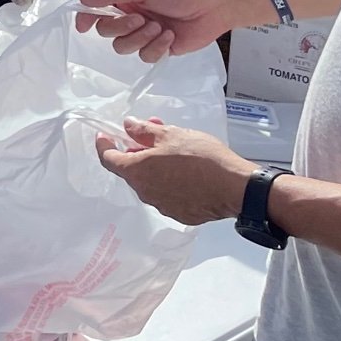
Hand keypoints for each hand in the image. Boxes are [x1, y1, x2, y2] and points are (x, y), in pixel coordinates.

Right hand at [76, 0, 254, 59]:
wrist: (214, 3)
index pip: (97, 11)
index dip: (87, 18)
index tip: (83, 25)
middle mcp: (132, 17)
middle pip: (107, 31)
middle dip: (121, 27)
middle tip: (140, 19)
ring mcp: (145, 34)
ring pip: (124, 47)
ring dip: (140, 38)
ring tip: (159, 27)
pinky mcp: (160, 49)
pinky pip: (145, 56)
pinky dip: (157, 46)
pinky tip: (170, 36)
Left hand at [96, 117, 253, 224]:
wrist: (236, 187)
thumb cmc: (202, 157)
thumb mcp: (172, 135)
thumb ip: (144, 131)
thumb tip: (127, 126)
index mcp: (137, 172)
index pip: (108, 159)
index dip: (105, 146)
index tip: (105, 136)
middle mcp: (145, 192)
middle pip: (132, 170)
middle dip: (139, 151)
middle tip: (154, 134)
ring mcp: (162, 206)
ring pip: (151, 182)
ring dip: (156, 166)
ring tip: (175, 151)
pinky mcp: (180, 214)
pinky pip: (168, 194)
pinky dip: (170, 181)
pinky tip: (188, 171)